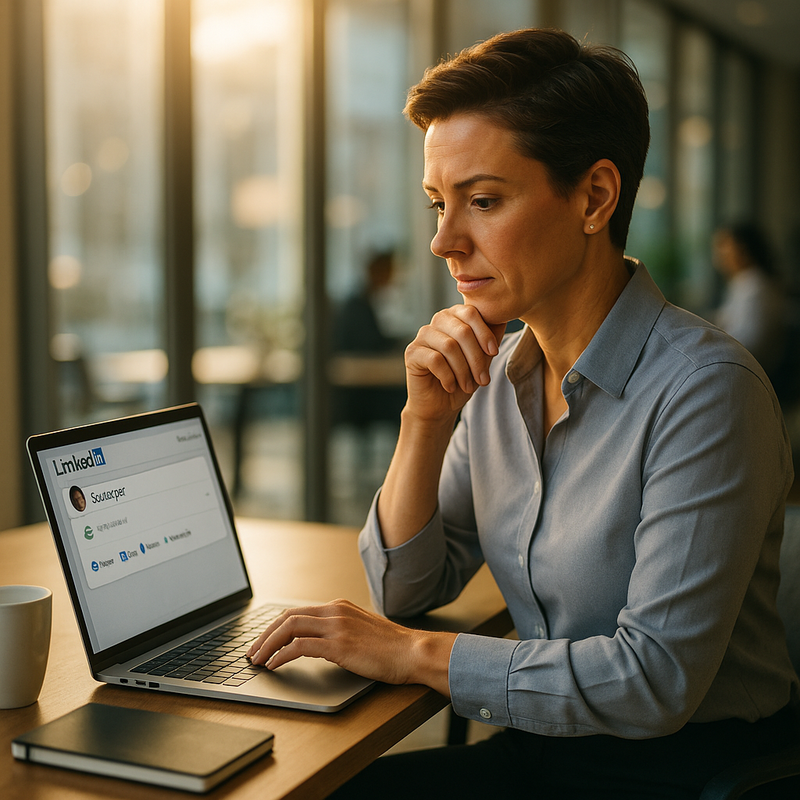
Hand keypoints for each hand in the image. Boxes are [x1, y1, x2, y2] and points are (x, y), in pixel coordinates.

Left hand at [245, 599, 455, 693]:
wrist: (412, 652)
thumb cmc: (391, 648)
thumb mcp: (362, 630)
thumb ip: (341, 629)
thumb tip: (320, 642)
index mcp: (339, 606)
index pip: (296, 611)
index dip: (274, 626)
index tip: (262, 640)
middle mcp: (335, 611)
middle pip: (287, 617)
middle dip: (264, 635)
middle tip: (252, 652)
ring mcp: (336, 627)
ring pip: (289, 628)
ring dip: (268, 645)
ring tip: (257, 660)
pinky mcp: (339, 645)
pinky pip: (300, 647)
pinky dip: (282, 656)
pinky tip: (274, 666)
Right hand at [404, 305, 504, 422]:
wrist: (440, 406)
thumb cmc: (463, 380)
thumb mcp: (483, 358)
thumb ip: (491, 337)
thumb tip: (504, 317)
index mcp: (455, 317)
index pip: (471, 312)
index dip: (485, 333)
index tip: (494, 353)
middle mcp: (437, 321)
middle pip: (462, 330)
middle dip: (476, 358)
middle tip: (483, 380)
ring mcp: (423, 336)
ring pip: (449, 346)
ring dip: (463, 370)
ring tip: (468, 386)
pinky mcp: (412, 353)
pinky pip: (435, 360)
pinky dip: (448, 376)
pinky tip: (451, 386)